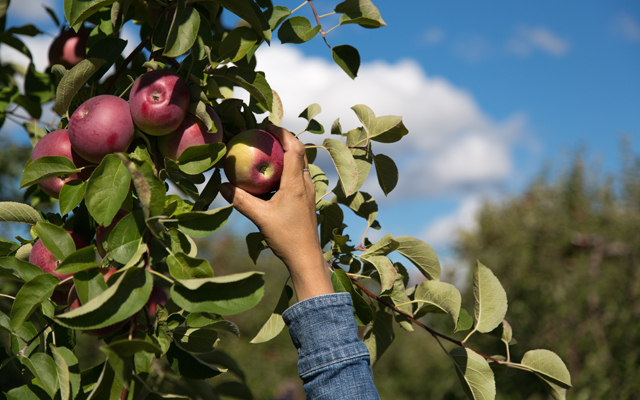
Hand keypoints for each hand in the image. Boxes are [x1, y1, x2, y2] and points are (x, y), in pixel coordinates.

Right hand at [219, 125, 333, 300]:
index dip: (281, 133)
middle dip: (282, 139)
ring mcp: (308, 192)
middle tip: (263, 134)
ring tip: (264, 151)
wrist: (306, 257)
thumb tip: (222, 185)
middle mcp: (305, 183)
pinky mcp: (306, 200)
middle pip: (298, 152)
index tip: (266, 125)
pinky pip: (295, 177)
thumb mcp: (260, 217)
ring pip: (298, 164)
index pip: (293, 148)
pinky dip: (283, 170)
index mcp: (296, 183)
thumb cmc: (286, 237)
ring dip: (284, 154)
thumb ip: (240, 200)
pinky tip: (268, 178)